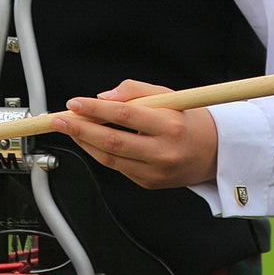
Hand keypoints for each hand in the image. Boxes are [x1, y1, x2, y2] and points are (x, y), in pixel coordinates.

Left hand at [49, 79, 217, 188]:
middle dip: (80, 129)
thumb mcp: (168, 95)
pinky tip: (88, 140)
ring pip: (110, 158)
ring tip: (68, 128)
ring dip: (84, 143)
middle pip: (112, 142)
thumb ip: (134, 91)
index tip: (75, 103)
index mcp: (170, 125)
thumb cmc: (188, 119)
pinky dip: (99, 153)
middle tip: (59, 119)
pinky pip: (118, 167)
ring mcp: (155, 172)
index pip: (124, 116)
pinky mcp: (149, 183)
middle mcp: (163, 151)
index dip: (96, 110)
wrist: (214, 151)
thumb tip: (103, 98)